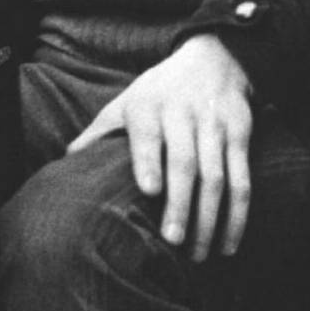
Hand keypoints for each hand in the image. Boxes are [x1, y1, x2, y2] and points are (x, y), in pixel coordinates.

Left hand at [67, 34, 253, 261]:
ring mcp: (215, 124)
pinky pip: (242, 179)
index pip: (148, 135)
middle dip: (180, 203)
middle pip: (185, 162)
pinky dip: (238, 213)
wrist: (214, 57)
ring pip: (216, 175)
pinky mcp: (240, 134)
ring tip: (198, 253)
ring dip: (210, 217)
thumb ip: (100, 131)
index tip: (149, 190)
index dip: (149, 161)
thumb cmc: (161, 91)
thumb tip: (67, 160)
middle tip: (173, 240)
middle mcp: (184, 114)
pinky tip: (229, 243)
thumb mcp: (128, 102)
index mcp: (150, 107)